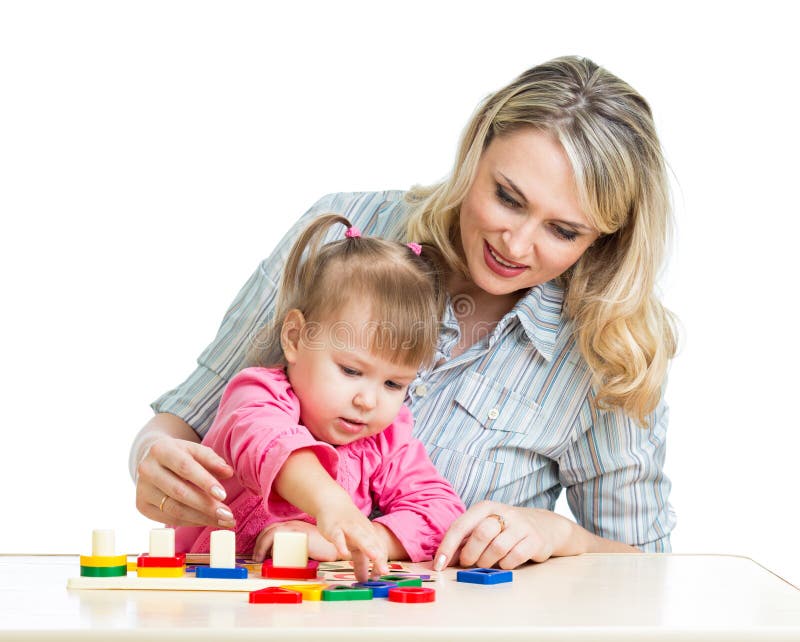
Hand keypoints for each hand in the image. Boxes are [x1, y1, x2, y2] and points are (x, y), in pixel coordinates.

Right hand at [135, 437, 234, 527]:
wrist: (151, 460)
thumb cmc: (180, 454)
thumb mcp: (195, 450)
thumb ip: (212, 460)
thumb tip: (228, 472)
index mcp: (161, 449)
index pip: (185, 467)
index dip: (205, 482)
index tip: (223, 495)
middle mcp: (147, 469)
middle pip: (179, 492)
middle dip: (206, 506)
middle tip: (228, 515)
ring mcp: (142, 489)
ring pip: (174, 509)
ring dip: (202, 518)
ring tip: (224, 521)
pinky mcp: (141, 505)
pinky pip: (169, 519)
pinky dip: (191, 522)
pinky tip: (208, 521)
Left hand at [252, 521, 341, 562]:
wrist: (337, 546)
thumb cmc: (322, 549)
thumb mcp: (304, 545)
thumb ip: (292, 547)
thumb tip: (277, 557)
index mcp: (293, 526)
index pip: (272, 529)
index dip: (262, 540)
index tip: (259, 553)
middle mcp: (293, 525)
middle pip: (269, 530)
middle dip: (259, 544)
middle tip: (257, 557)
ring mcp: (296, 529)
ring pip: (272, 534)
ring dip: (263, 546)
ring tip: (260, 558)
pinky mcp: (298, 536)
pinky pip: (279, 540)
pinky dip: (272, 549)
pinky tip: (271, 558)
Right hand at [315, 498, 389, 581]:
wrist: (333, 502)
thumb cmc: (346, 526)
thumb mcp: (356, 544)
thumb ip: (360, 563)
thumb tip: (365, 580)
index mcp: (369, 536)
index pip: (380, 549)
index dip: (381, 562)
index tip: (381, 576)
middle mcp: (362, 532)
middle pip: (373, 545)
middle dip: (379, 558)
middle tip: (384, 572)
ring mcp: (348, 529)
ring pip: (360, 538)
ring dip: (368, 547)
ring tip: (375, 558)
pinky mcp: (334, 529)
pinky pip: (338, 537)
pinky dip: (341, 545)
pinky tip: (343, 554)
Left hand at [433, 500, 575, 570]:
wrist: (544, 526)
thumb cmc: (506, 529)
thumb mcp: (485, 527)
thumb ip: (465, 541)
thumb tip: (442, 560)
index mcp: (485, 507)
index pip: (461, 525)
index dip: (448, 546)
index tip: (438, 564)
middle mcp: (503, 512)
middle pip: (480, 535)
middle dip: (470, 555)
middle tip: (468, 564)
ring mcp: (520, 525)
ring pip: (497, 548)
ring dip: (487, 562)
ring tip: (486, 563)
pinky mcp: (534, 540)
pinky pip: (514, 557)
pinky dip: (505, 565)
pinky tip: (504, 563)